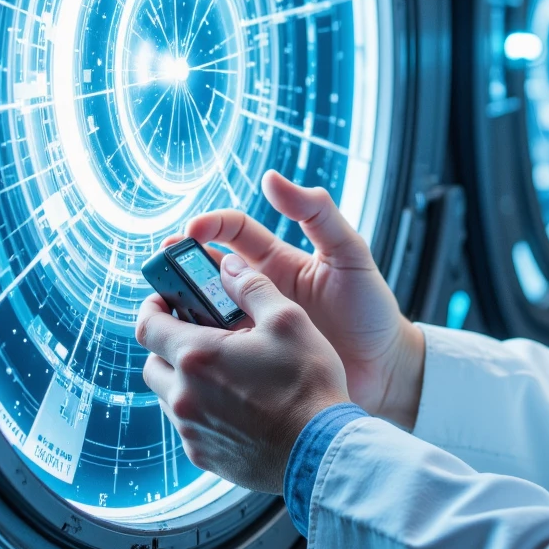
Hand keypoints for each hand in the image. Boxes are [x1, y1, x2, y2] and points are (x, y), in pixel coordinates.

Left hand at [137, 258, 348, 492]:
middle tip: (198, 335)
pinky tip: (234, 405)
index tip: (165, 300)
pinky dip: (200, 410)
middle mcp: (184, 397)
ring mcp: (191, 431)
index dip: (152, 307)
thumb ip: (252, 287)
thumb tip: (229, 265)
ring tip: (222, 372)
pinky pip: (187, 426)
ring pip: (167, 397)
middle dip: (168, 346)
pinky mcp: (203, 456)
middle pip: (152, 363)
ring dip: (183, 380)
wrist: (321, 453)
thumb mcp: (288, 321)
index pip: (147, 326)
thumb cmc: (308, 386)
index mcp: (197, 357)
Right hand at [185, 171, 424, 428]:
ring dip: (182, 308)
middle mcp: (257, 294)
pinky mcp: (251, 367)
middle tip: (160, 269)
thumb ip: (317, 214)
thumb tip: (270, 178)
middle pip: (205, 272)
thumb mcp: (348, 254)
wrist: (388, 370)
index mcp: (275, 262)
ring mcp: (251, 330)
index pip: (231, 233)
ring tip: (167, 309)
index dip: (209, 226)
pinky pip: (216, 354)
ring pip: (202, 313)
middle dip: (179, 266)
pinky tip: (187, 349)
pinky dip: (198, 349)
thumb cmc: (371, 309)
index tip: (191, 232)